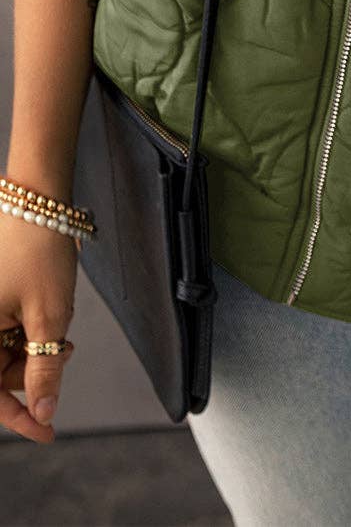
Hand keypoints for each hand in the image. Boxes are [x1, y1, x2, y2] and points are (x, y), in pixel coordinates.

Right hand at [0, 215, 77, 442]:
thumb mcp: (50, 314)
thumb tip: (44, 411)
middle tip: (64, 351)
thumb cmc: (40, 249)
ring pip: (1, 353)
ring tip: (60, 328)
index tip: (48, 431)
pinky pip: (2, 330)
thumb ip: (44, 369)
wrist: (37, 198)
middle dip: (31, 372)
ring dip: (32, 351)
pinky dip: (26, 332)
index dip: (19, 417)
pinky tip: (47, 316)